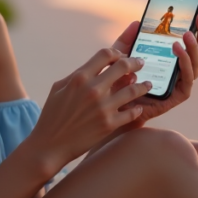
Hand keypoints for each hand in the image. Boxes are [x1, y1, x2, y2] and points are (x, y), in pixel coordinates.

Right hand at [27, 48, 151, 172]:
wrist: (50, 145)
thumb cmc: (52, 115)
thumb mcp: (59, 88)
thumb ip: (77, 74)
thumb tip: (95, 66)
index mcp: (79, 77)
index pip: (105, 54)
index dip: (117, 53)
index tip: (121, 56)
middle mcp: (93, 89)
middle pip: (123, 67)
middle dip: (135, 62)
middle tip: (140, 63)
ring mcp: (103, 107)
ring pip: (133, 90)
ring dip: (143, 85)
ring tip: (148, 84)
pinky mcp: (109, 124)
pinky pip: (131, 112)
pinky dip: (137, 109)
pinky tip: (139, 107)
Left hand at [109, 12, 197, 124]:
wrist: (115, 108)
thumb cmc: (119, 82)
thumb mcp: (120, 57)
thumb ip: (127, 40)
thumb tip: (137, 22)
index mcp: (171, 59)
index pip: (188, 42)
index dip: (196, 28)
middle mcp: (180, 70)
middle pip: (197, 50)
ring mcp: (181, 83)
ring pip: (195, 63)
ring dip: (192, 48)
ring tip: (185, 36)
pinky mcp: (179, 95)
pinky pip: (188, 79)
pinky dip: (184, 65)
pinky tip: (178, 52)